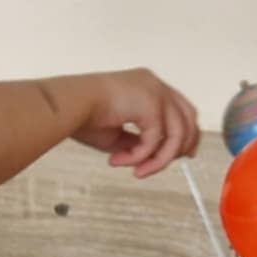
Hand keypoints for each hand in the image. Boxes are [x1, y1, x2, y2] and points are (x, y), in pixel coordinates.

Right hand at [70, 68, 199, 177]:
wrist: (68, 106)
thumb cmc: (82, 115)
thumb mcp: (117, 134)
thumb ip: (138, 141)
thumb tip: (150, 157)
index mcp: (147, 85)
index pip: (180, 108)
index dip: (187, 132)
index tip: (183, 153)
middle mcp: (154, 85)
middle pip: (188, 118)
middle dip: (183, 146)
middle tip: (161, 166)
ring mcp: (155, 92)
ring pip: (176, 134)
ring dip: (158, 159)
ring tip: (137, 171)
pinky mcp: (150, 104)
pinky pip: (155, 140)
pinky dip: (140, 156)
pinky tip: (118, 160)